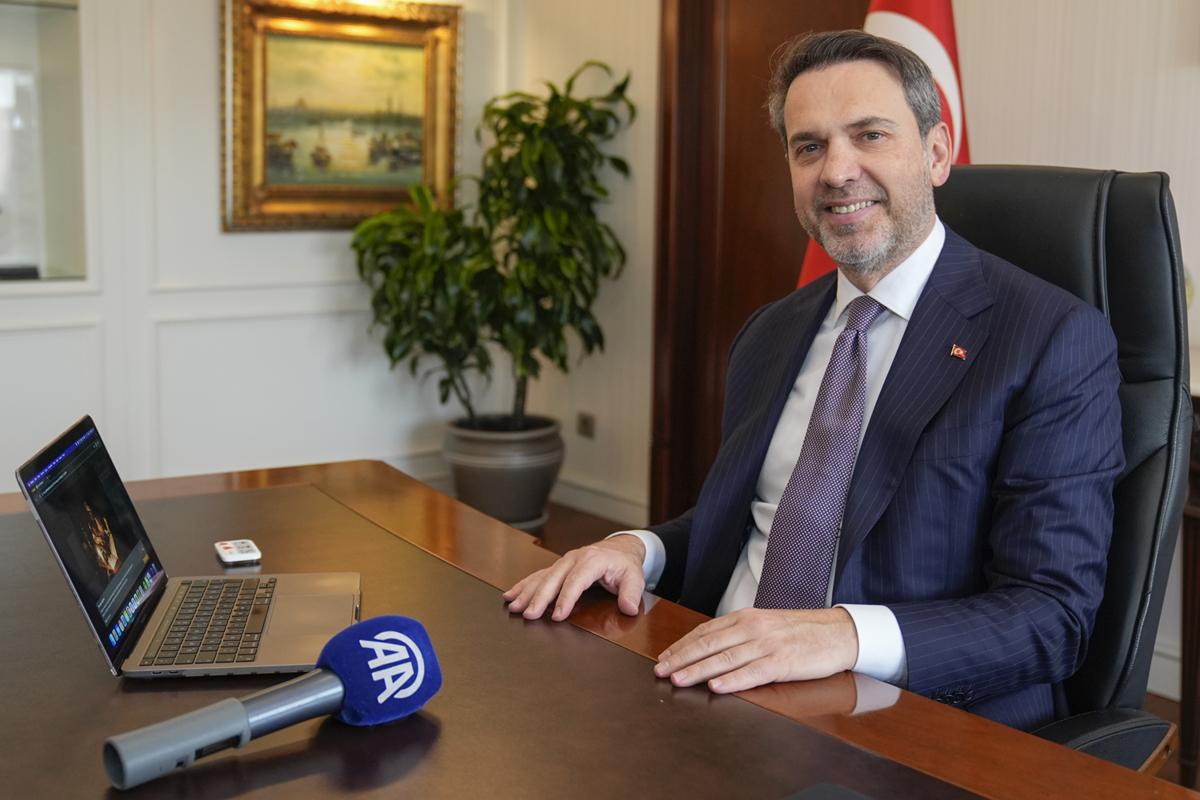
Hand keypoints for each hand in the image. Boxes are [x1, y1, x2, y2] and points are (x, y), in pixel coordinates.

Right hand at [502, 534, 646, 620]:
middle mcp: (573, 559)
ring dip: (526, 592)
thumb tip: (629, 608)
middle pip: (553, 579)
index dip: (566, 599)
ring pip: (541, 577)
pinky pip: (537, 576)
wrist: (619, 549)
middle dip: (539, 597)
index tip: (557, 616)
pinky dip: (523, 585)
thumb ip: (632, 593)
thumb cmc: (625, 565)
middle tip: (528, 614)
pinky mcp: (557, 568)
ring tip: (512, 606)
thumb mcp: (635, 577)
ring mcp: (563, 562)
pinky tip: (510, 595)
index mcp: (592, 561)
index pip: (576, 581)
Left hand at [653, 607, 858, 692]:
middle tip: (660, 671)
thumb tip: (711, 648)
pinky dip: (733, 680)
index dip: (682, 645)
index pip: (706, 631)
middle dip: (681, 658)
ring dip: (698, 670)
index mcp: (746, 618)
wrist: (840, 632)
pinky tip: (716, 686)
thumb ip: (740, 634)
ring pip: (725, 658)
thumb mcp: (766, 625)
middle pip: (709, 644)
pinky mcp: (783, 662)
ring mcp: (767, 645)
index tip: (664, 657)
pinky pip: (753, 672)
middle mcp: (753, 628)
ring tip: (678, 679)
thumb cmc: (802, 631)